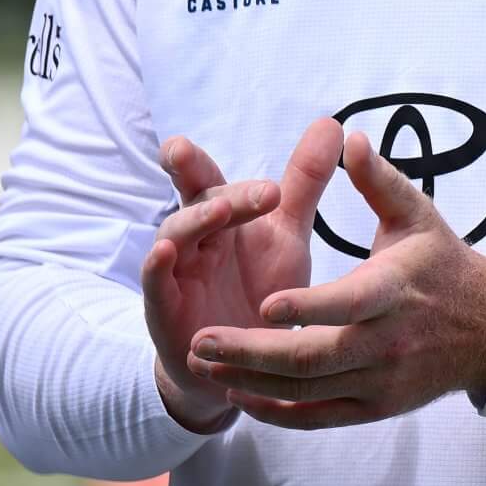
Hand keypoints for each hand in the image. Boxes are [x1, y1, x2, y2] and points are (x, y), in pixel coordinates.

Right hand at [143, 119, 343, 431]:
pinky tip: (165, 252)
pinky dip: (157, 267)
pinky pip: (154, 284)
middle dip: (187, 169)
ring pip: (175, 235)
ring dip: (194, 220)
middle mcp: (197, 237)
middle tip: (187, 150)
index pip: (220, 179)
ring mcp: (177, 271)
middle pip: (192, 196)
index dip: (237, 174)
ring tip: (219, 208)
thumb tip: (330, 121)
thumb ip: (303, 182)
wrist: (243, 364)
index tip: (274, 184)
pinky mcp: (164, 309)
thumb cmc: (262, 289)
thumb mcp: (286, 234)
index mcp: (225, 216)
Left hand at [182, 125, 485, 430]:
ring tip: (202, 364)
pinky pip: (317, 417)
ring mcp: (379, 380)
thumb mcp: (417, 216)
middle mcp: (386, 342)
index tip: (264, 303)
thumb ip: (378, 179)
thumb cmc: (443, 263)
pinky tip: (239, 396)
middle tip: (199, 341)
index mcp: (394, 290)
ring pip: (306, 391)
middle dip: (250, 352)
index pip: (347, 304)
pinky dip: (275, 412)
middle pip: (312, 357)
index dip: (307, 308)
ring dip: (249, 381)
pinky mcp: (375, 407)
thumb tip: (348, 136)